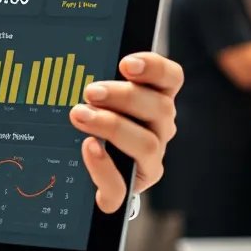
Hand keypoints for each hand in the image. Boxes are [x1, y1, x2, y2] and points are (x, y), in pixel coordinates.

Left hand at [69, 52, 183, 213]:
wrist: (82, 167)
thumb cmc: (95, 118)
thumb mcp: (98, 96)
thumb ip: (100, 80)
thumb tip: (80, 61)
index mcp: (156, 100)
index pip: (171, 78)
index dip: (154, 68)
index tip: (126, 64)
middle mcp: (159, 130)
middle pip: (158, 108)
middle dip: (123, 96)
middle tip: (90, 91)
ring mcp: (147, 161)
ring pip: (146, 144)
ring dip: (111, 126)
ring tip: (79, 116)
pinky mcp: (128, 189)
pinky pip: (120, 186)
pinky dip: (103, 167)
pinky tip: (88, 149)